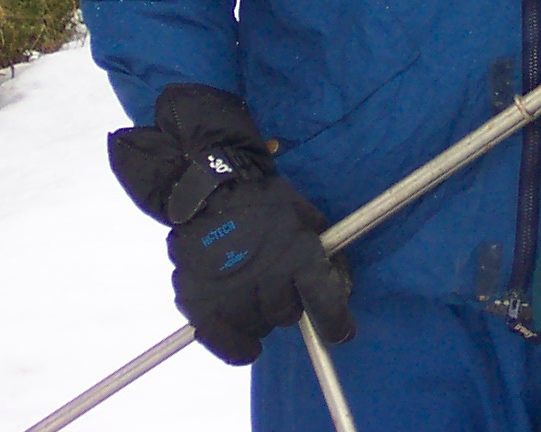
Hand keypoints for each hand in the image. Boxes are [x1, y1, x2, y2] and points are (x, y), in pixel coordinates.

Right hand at [167, 174, 353, 363]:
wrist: (210, 191)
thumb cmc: (266, 203)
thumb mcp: (307, 218)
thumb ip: (325, 253)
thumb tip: (340, 289)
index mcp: (297, 254)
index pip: (323, 302)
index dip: (335, 323)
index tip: (342, 333)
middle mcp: (266, 278)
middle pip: (287, 315)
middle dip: (289, 304)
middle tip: (279, 285)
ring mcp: (230, 293)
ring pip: (258, 328)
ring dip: (262, 316)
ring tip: (255, 293)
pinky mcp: (198, 303)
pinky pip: (222, 342)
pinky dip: (236, 348)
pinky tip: (247, 348)